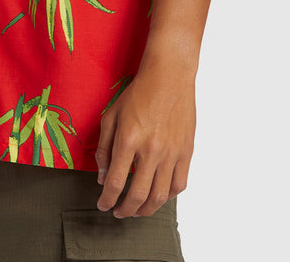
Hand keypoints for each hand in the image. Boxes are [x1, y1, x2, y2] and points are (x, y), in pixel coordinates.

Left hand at [95, 55, 195, 217]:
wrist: (168, 77)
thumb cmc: (138, 94)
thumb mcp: (111, 116)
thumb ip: (104, 148)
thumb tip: (103, 178)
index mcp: (128, 140)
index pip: (115, 183)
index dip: (107, 200)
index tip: (103, 205)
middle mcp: (151, 150)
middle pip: (137, 196)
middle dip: (125, 211)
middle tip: (118, 213)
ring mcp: (171, 152)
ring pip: (160, 196)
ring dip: (146, 209)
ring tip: (137, 210)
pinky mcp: (186, 152)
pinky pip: (179, 185)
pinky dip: (168, 196)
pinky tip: (158, 195)